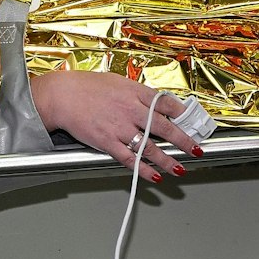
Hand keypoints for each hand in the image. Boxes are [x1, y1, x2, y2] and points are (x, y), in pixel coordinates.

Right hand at [30, 70, 197, 182]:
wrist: (62, 95)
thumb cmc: (87, 87)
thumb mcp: (117, 82)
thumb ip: (136, 93)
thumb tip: (154, 103)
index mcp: (135, 92)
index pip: (166, 103)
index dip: (183, 115)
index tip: (192, 122)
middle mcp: (131, 110)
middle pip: (164, 127)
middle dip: (183, 140)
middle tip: (196, 149)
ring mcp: (120, 128)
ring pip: (150, 148)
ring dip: (168, 160)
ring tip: (180, 169)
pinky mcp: (108, 143)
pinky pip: (130, 160)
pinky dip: (144, 170)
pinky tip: (155, 176)